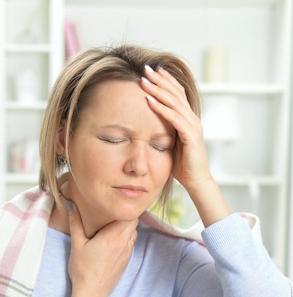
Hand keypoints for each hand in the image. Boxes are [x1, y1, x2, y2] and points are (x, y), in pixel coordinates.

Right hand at [65, 205, 137, 296]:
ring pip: (134, 232)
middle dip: (124, 216)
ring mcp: (127, 252)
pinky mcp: (127, 260)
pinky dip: (126, 238)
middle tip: (111, 214)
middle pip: (134, 222)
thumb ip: (76, 223)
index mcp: (113, 236)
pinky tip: (113, 241)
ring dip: (126, 227)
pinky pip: (131, 243)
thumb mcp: (77, 244)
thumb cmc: (83, 269)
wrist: (92, 293)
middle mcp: (124, 243)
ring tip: (112, 227)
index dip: (124, 208)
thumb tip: (72, 205)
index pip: (129, 215)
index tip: (114, 206)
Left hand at [141, 65, 231, 225]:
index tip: (152, 71)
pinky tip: (150, 100)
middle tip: (145, 68)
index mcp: (188, 119)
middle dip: (160, 80)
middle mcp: (192, 118)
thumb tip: (150, 126)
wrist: (196, 181)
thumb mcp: (172, 144)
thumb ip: (165, 132)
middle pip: (176, 93)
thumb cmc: (183, 166)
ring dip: (158, 90)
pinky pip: (174, 118)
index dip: (165, 81)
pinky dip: (161, 108)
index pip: (177, 94)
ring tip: (144, 80)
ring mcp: (193, 126)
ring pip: (174, 102)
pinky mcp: (190, 135)